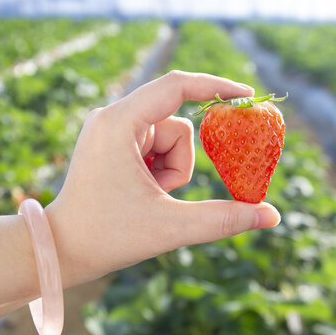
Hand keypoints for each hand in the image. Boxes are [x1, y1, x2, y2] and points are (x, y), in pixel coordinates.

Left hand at [45, 71, 280, 287]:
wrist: (63, 249)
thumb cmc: (108, 237)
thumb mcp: (171, 227)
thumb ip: (224, 219)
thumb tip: (272, 216)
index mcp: (119, 123)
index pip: (176, 86)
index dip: (216, 86)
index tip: (248, 96)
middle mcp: (113, 116)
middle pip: (177, 123)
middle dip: (182, 162)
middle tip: (169, 191)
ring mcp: (113, 127)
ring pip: (171, 137)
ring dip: (172, 170)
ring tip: (149, 196)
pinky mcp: (115, 139)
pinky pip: (158, 145)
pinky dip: (162, 169)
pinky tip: (142, 191)